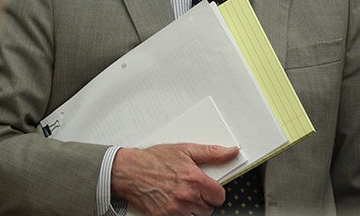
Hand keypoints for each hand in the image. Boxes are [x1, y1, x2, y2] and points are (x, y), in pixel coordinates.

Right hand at [111, 143, 238, 215]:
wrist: (129, 171)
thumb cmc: (153, 159)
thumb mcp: (184, 150)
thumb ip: (211, 153)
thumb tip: (231, 152)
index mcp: (194, 179)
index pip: (219, 196)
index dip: (215, 191)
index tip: (210, 188)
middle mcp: (186, 196)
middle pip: (209, 208)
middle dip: (203, 199)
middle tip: (192, 189)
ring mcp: (176, 209)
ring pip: (196, 215)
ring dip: (192, 207)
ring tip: (181, 194)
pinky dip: (179, 213)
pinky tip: (172, 201)